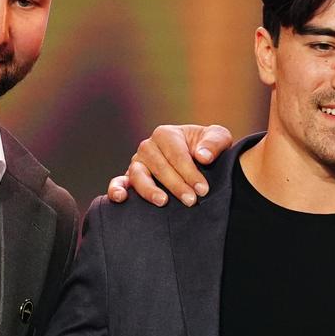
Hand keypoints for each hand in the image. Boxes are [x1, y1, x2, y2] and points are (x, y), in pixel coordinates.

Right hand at [106, 125, 233, 206]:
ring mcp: (136, 163)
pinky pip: (118, 182)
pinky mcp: (130, 179)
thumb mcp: (218, 139)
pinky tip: (120, 198)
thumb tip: (202, 157)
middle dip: (176, 185)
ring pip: (138, 175)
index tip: (203, 189)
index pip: (177, 155)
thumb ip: (214, 143)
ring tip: (163, 202)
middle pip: (159, 167)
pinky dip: (116, 189)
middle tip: (192, 201)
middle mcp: (148, 147)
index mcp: (166, 134)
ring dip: (149, 189)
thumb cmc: (207, 148)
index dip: (190, 173)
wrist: (199, 160)